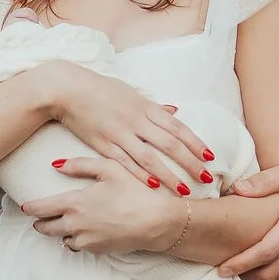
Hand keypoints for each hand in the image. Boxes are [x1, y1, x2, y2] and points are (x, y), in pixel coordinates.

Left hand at [23, 155, 186, 254]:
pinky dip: (77, 239)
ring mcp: (85, 240)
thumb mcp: (109, 169)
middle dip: (40, 222)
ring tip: (64, 222)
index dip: (30, 207)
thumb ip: (79, 165)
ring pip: (61, 238)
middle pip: (45, 228)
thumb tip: (56, 164)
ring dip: (60, 231)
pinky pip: (78, 246)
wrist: (156, 222)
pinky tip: (85, 230)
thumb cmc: (135, 191)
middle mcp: (75, 224)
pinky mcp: (97, 250)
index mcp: (74, 203)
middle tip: (40, 217)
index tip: (25, 206)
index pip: (40, 208)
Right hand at [36, 62, 205, 188]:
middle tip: (206, 177)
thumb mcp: (131, 92)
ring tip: (183, 190)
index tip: (210, 157)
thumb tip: (176, 110)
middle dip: (190, 162)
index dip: (196, 143)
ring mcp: (120, 134)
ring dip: (168, 175)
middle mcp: (136, 120)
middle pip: (169, 144)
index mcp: (145, 107)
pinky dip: (139, 175)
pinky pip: (125, 163)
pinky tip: (152, 186)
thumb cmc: (100, 89)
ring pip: (150, 158)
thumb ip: (154, 105)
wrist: (67, 90)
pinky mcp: (103, 145)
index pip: (178, 127)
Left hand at [219, 157, 278, 279]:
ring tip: (249, 267)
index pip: (265, 252)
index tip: (224, 269)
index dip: (242, 264)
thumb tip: (237, 189)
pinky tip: (271, 262)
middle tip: (231, 268)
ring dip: (264, 277)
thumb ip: (265, 181)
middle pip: (272, 273)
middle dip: (248, 274)